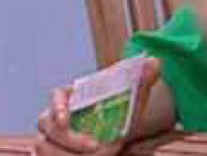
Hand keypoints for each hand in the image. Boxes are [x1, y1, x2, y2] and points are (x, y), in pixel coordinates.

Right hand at [35, 57, 161, 154]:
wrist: (117, 124)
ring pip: (46, 151)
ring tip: (104, 154)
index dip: (58, 107)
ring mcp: (51, 139)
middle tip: (97, 147)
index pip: (57, 95)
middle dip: (71, 141)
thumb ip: (144, 76)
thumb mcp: (134, 90)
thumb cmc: (121, 103)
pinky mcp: (55, 153)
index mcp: (72, 94)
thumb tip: (155, 63)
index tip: (65, 119)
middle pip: (48, 130)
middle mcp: (55, 116)